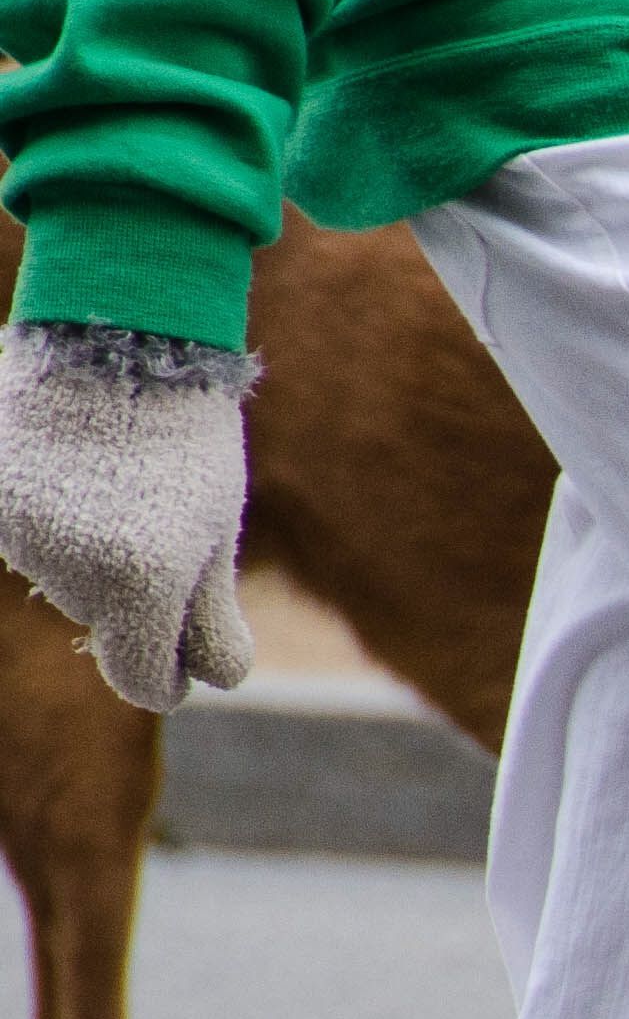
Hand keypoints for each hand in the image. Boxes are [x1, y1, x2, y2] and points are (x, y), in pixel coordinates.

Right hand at [0, 321, 255, 712]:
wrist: (121, 339)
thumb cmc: (187, 441)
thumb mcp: (214, 531)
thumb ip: (211, 617)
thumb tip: (219, 679)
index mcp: (141, 585)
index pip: (143, 678)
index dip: (164, 674)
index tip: (177, 661)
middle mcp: (70, 571)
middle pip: (103, 617)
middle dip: (133, 587)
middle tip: (158, 511)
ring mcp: (20, 535)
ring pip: (61, 574)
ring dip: (88, 545)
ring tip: (115, 478)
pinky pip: (25, 533)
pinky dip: (50, 514)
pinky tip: (75, 467)